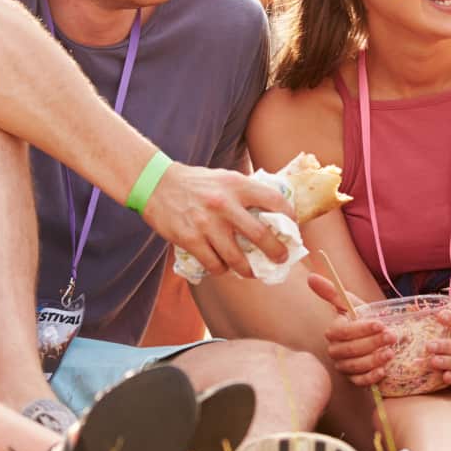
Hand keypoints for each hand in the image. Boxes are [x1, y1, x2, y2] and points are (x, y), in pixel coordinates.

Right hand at [141, 160, 293, 278]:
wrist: (156, 184)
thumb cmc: (196, 183)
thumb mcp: (225, 178)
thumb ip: (247, 192)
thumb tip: (275, 212)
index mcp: (237, 185)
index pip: (274, 201)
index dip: (290, 217)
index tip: (293, 230)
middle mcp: (224, 204)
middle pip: (260, 236)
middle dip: (276, 252)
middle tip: (280, 259)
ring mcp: (206, 223)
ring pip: (237, 258)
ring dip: (248, 270)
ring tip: (251, 272)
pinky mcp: (190, 239)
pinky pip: (214, 264)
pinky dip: (221, 269)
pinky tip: (222, 266)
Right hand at [310, 273, 392, 386]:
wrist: (377, 337)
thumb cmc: (363, 319)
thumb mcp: (351, 303)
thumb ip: (332, 291)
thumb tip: (310, 276)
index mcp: (334, 332)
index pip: (342, 332)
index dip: (361, 329)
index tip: (380, 323)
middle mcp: (335, 350)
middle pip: (350, 350)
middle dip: (372, 343)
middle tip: (392, 336)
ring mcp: (344, 366)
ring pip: (355, 366)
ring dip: (374, 360)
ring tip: (391, 352)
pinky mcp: (354, 379)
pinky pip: (360, 382)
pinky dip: (371, 377)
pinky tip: (383, 370)